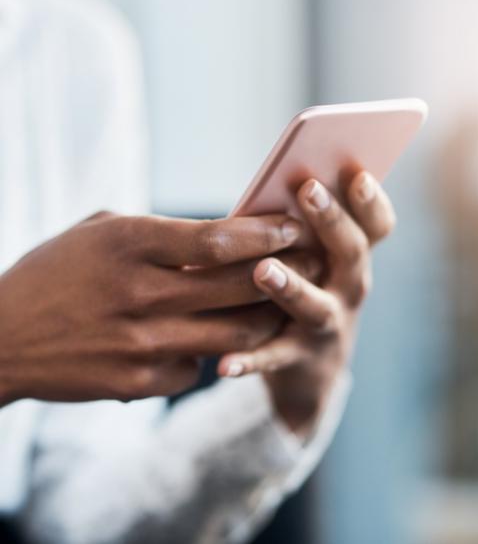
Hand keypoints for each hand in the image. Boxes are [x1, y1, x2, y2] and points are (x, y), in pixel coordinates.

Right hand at [0, 211, 310, 405]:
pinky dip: (216, 354)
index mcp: (130, 245)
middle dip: (286, 272)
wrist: (2, 338)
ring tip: (286, 301)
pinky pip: (199, 368)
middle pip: (239, 286)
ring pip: (235, 335)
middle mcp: (140, 295)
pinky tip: (218, 339)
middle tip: (313, 262)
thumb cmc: (55, 273)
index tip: (294, 227)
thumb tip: (224, 237)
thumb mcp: (101, 232)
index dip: (264, 232)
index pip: (218, 239)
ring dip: (267, 317)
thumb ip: (161, 233)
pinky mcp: (138, 383)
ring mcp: (141, 345)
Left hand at [218, 171, 394, 434]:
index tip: (358, 174)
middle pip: (351, 254)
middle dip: (332, 221)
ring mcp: (328, 325)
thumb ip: (300, 227)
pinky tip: (225, 363)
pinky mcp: (298, 358)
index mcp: (351, 257)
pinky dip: (250, 360)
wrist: (312, 368)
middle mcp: (349, 288)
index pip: (377, 226)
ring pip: (316, 306)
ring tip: (263, 269)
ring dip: (291, 286)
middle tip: (309, 190)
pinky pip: (274, 358)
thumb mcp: (314, 258)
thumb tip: (272, 182)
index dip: (372, 201)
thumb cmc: (305, 289)